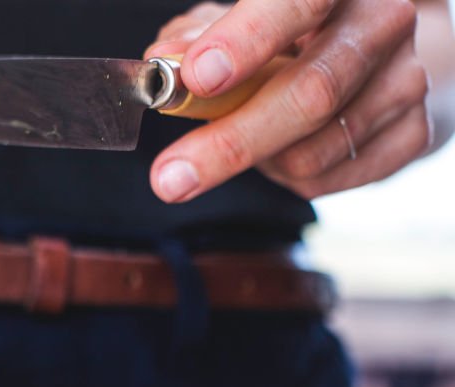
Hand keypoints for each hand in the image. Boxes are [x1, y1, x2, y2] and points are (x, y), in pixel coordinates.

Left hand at [145, 0, 430, 201]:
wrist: (375, 58)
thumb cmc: (290, 34)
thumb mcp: (236, 22)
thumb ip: (196, 38)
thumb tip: (165, 60)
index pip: (299, 2)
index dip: (246, 40)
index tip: (196, 78)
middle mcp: (382, 23)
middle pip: (310, 93)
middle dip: (230, 143)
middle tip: (168, 176)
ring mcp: (404, 80)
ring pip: (311, 150)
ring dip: (257, 160)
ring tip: (244, 137)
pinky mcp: (412, 133)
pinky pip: (326, 179)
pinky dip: (285, 177)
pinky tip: (281, 151)